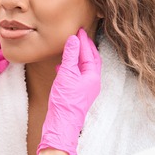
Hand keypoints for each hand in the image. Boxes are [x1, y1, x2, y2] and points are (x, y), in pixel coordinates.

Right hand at [37, 28, 101, 154]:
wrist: (61, 124)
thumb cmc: (66, 101)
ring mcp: (84, 89)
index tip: (79, 30)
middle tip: (78, 35)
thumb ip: (70, 56)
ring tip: (70, 47)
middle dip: (85, 47)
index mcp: (93, 77)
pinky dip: (70, 67)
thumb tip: (74, 39)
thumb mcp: (67, 74)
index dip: (84, 41)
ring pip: (82, 68)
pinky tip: (61, 66)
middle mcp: (92, 82)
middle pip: (91, 60)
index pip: (91, 54)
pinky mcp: (76, 94)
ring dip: (77, 57)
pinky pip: (76, 76)